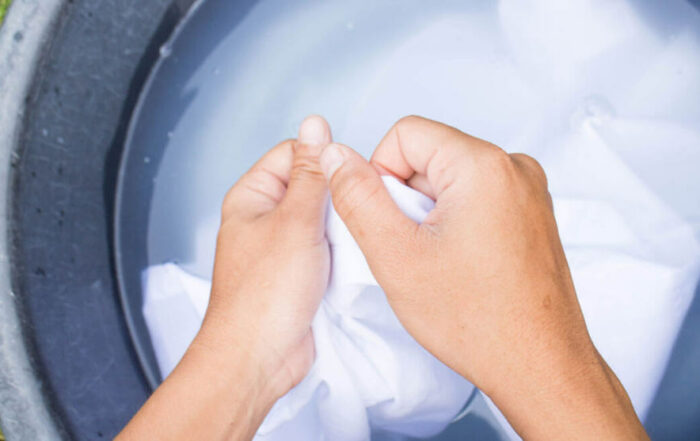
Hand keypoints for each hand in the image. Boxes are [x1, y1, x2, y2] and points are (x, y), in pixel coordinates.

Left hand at [201, 114, 330, 396]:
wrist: (260, 357)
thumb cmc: (266, 293)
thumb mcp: (296, 221)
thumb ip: (311, 174)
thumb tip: (315, 125)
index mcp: (252, 196)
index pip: (293, 154)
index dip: (323, 161)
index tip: (345, 177)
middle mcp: (264, 219)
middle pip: (311, 188)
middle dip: (335, 198)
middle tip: (352, 213)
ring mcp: (282, 248)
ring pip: (323, 221)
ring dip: (341, 227)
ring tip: (353, 240)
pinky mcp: (298, 274)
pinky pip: (326, 250)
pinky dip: (341, 253)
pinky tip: (353, 260)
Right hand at [319, 116, 648, 439]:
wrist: (540, 367)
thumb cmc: (476, 320)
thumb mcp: (395, 255)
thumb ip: (357, 196)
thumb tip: (334, 154)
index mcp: (483, 165)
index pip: (405, 133)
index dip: (380, 175)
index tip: (391, 224)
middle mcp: (514, 166)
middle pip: (429, 154)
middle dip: (407, 198)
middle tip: (414, 250)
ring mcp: (529, 190)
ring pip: (450, 178)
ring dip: (429, 212)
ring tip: (439, 261)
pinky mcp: (533, 212)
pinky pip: (477, 196)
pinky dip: (455, 221)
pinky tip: (460, 263)